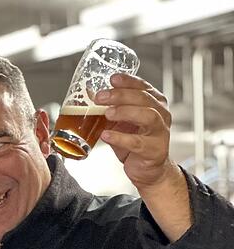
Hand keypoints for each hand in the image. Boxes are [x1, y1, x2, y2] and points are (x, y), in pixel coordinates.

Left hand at [96, 73, 176, 189]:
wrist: (147, 169)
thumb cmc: (135, 141)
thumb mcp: (121, 122)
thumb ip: (110, 109)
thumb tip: (87, 96)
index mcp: (153, 103)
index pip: (143, 87)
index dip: (128, 81)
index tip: (112, 79)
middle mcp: (160, 115)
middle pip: (144, 98)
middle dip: (121, 95)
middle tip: (101, 97)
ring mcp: (160, 132)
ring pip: (148, 116)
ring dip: (125, 112)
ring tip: (107, 114)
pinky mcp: (154, 150)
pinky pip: (138, 142)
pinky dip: (120, 138)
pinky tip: (106, 135)